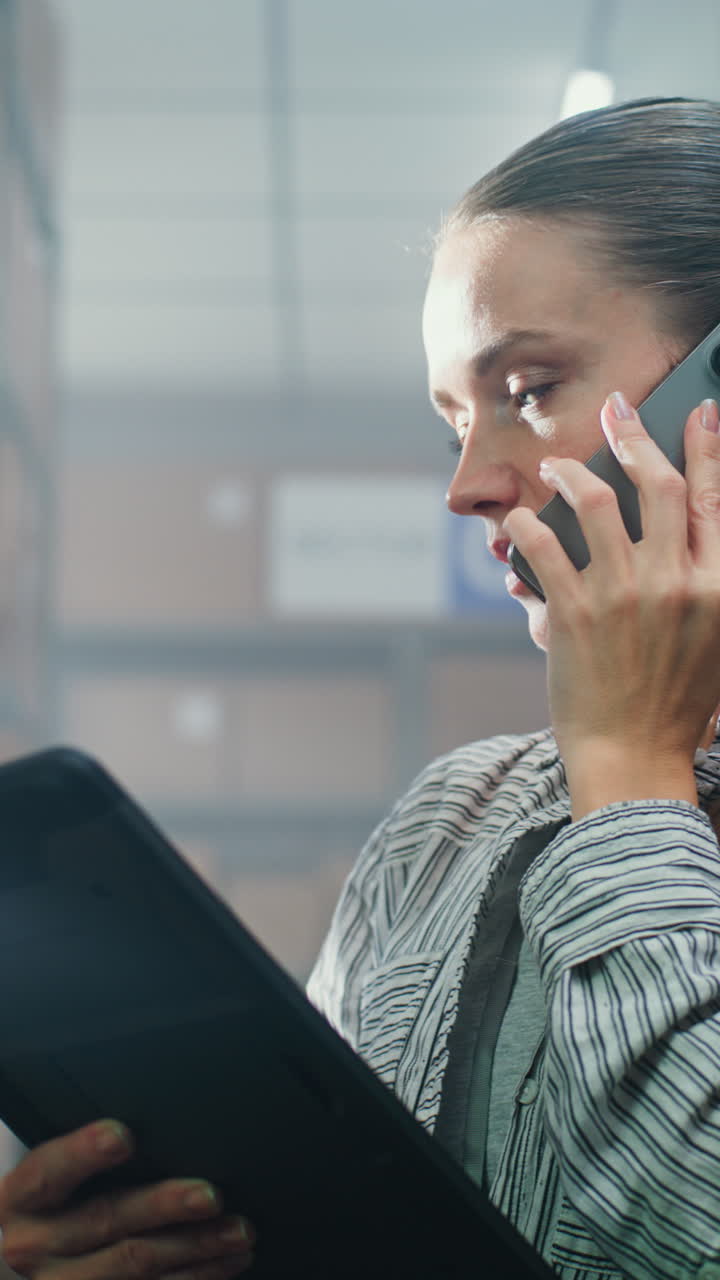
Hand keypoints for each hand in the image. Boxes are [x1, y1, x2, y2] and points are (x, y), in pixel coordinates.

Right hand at [0, 1120, 254, 1278]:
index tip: (122, 1136)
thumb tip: (152, 1122)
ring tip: (239, 1230)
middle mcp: (36, 1246)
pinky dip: (196, 1277)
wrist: (28, 1257)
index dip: (84, 1153)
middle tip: (211, 1195)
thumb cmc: (55, 1202)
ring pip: (136, 1264)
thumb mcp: (51, 1178)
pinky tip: (226, 1263)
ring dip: (196, 1248)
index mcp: (21, 1199)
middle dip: (164, 1207)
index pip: (49, 1172)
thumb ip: (85, 1156)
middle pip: (106, 1220)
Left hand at [504, 392, 719, 817]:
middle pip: (659, 485)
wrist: (633, 758)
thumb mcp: (718, 640)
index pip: (716, 498)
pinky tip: (517, 519)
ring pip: (596, 502)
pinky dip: (526, 525)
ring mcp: (623, 595)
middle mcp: (676, 583)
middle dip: (636, 436)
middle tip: (617, 408)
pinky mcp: (572, 612)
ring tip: (556, 464)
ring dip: (571, 473)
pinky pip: (543, 546)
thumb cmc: (677, 705)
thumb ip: (710, 581)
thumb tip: (697, 532)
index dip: (708, 448)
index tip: (701, 412)